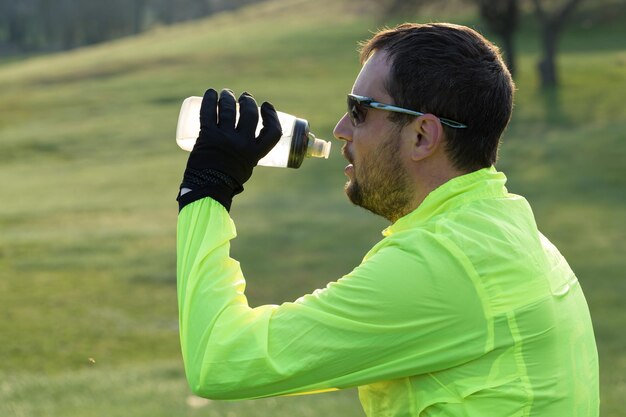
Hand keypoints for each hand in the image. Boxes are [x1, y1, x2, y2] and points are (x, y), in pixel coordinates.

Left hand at [177, 88, 281, 210]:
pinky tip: (210, 93)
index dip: (272, 116)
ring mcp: (224, 139)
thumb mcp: (246, 166)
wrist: (206, 188)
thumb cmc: (227, 179)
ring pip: (228, 109)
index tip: (266, 106)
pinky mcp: (207, 136)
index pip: (272, 131)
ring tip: (227, 94)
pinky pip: (208, 112)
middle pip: (249, 114)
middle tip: (244, 97)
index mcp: (255, 153)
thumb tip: (247, 131)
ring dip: (228, 97)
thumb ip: (249, 150)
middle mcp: (242, 144)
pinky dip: (209, 100)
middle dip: (248, 101)